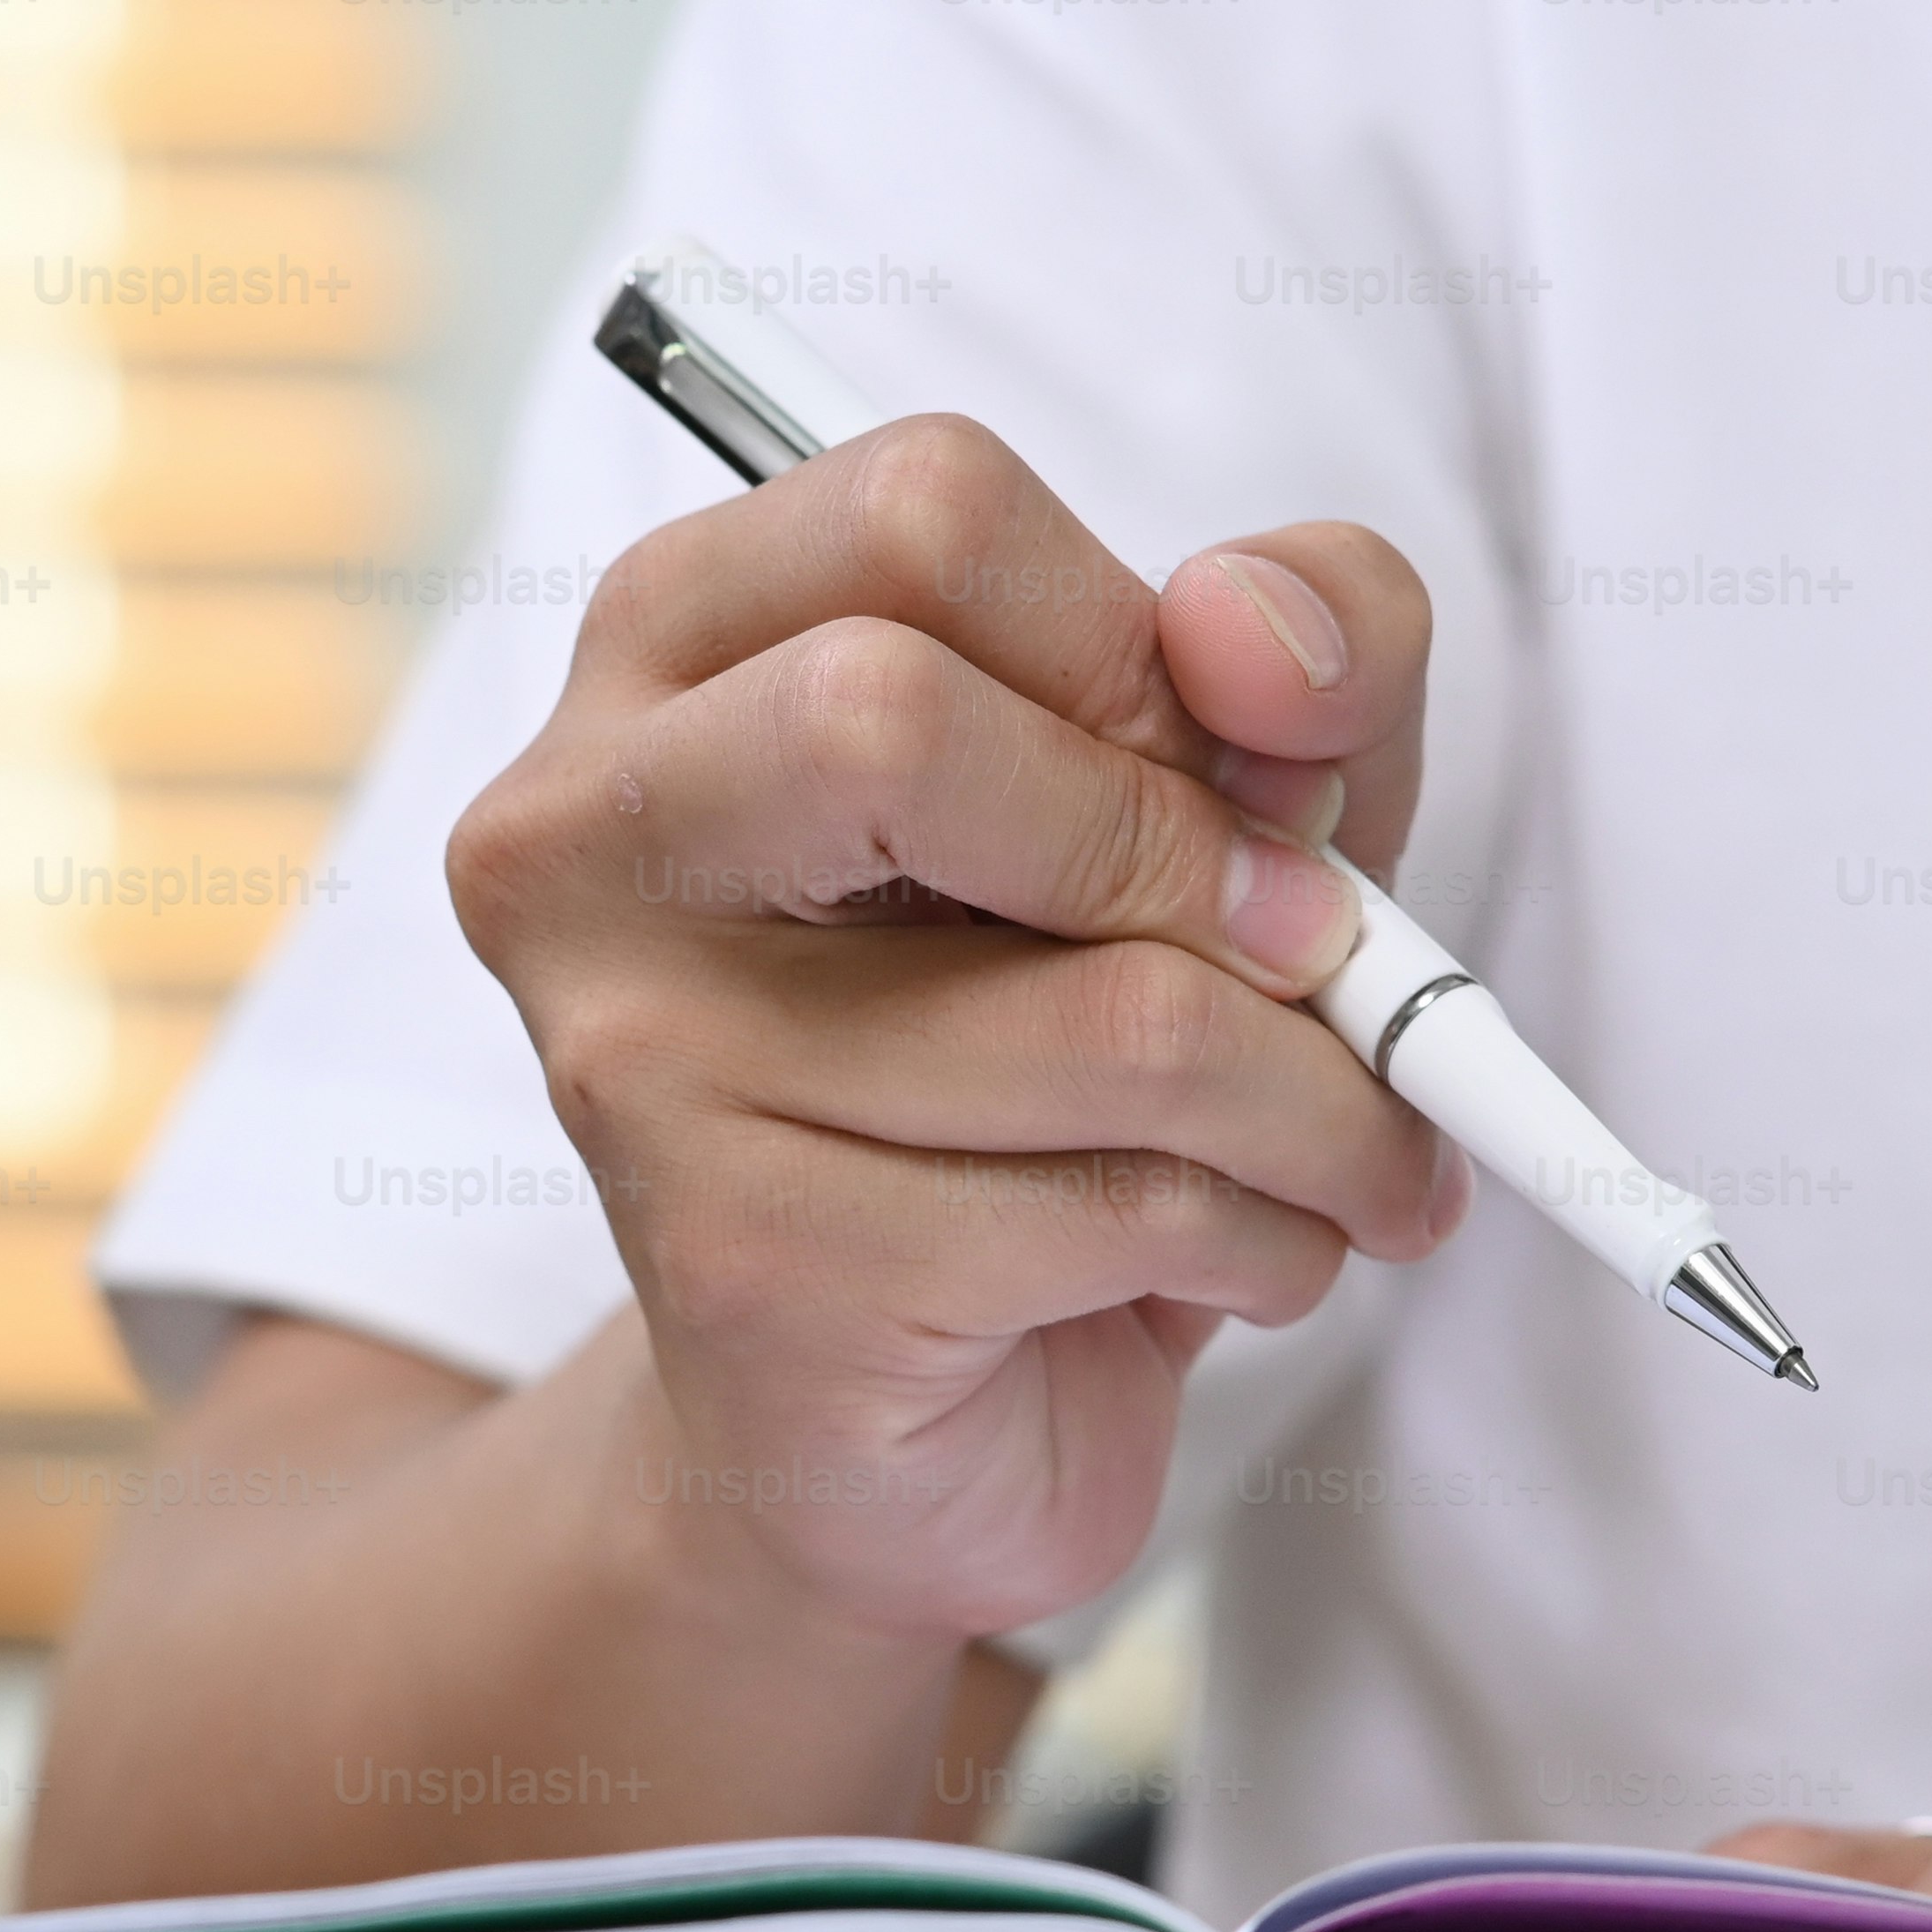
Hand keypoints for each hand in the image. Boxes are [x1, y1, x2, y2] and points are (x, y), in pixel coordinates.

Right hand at [442, 416, 1467, 1665]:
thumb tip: (1256, 622)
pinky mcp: (741, 1267)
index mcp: (677, 641)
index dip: (1144, 638)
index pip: (926, 506)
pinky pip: (1114, 1206)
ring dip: (1318, 1100)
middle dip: (1200, 858)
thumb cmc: (1052, 1052)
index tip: (1235, 777)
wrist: (899, 1425)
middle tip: (1316, 958)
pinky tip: (1238, 1258)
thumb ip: (1300, 648)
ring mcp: (634, 1058)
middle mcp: (588, 829)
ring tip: (1343, 1149)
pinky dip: (1270, 1240)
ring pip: (1103, 1010)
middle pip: (900, 718)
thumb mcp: (1223, 799)